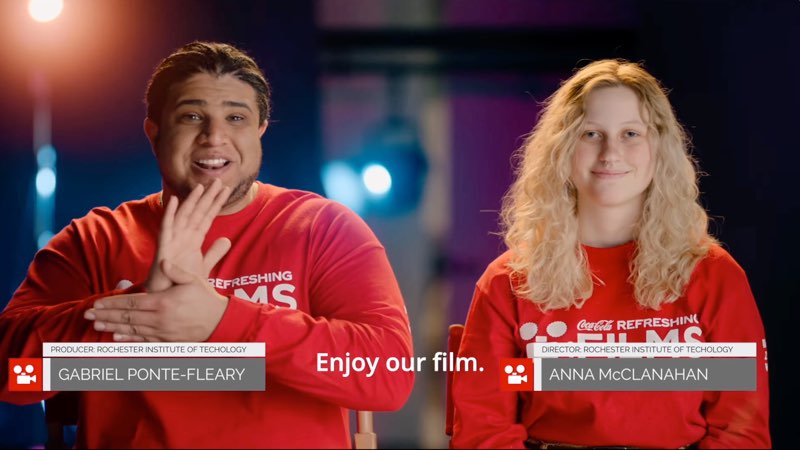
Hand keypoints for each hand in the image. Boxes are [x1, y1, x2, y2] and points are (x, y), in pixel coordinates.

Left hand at [86, 261, 227, 341]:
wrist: (220, 322)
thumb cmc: (206, 299)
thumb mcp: (194, 280)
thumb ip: (176, 271)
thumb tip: (162, 262)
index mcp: (164, 302)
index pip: (131, 303)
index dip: (112, 303)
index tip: (96, 304)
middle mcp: (160, 319)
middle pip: (127, 317)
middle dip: (105, 316)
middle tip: (87, 315)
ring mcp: (162, 332)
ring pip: (132, 330)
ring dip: (112, 327)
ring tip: (97, 325)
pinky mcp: (167, 341)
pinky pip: (143, 341)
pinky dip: (128, 339)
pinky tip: (116, 337)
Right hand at [146, 179, 231, 291]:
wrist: (166, 298)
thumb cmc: (180, 281)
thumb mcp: (204, 266)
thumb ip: (214, 253)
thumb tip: (227, 240)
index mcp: (193, 239)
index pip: (207, 217)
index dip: (216, 204)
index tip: (227, 190)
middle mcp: (183, 236)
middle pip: (198, 213)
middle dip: (209, 197)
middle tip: (220, 181)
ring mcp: (173, 241)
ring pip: (184, 217)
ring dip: (192, 201)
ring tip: (201, 186)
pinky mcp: (163, 249)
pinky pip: (166, 229)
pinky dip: (170, 214)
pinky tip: (174, 200)